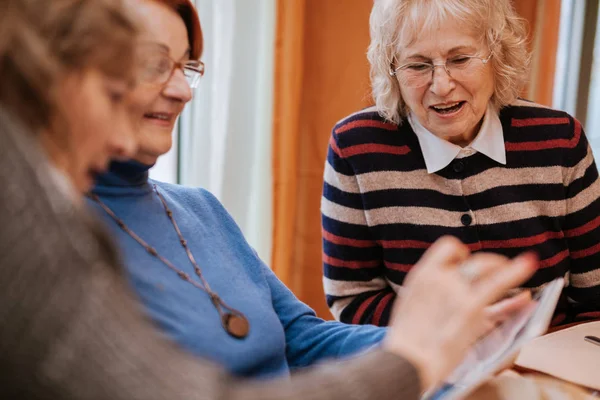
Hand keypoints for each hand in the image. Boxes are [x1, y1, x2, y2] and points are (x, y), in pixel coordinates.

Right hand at [382, 236, 536, 389]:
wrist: (406, 361)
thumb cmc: (407, 341)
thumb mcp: (410, 305)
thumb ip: (427, 292)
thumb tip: (439, 289)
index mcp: (422, 275)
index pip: (447, 247)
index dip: (461, 252)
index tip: (466, 262)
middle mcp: (439, 277)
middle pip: (471, 259)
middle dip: (488, 263)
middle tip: (497, 272)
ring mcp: (455, 291)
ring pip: (486, 266)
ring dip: (502, 266)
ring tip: (517, 269)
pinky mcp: (470, 307)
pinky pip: (498, 283)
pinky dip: (516, 271)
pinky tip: (529, 264)